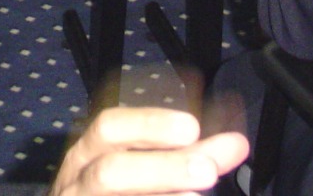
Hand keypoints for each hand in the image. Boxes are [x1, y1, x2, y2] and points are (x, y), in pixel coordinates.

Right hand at [51, 108, 247, 195]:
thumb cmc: (117, 189)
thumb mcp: (148, 168)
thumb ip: (191, 157)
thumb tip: (236, 143)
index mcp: (90, 153)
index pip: (111, 127)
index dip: (149, 125)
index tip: (192, 128)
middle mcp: (77, 182)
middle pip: (109, 170)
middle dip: (160, 168)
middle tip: (206, 170)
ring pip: (106, 190)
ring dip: (159, 190)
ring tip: (196, 195)